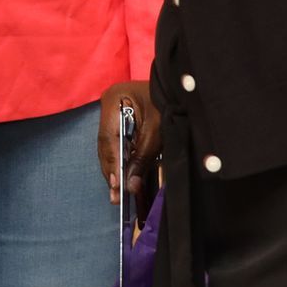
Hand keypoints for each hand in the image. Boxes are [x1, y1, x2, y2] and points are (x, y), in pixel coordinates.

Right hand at [97, 79, 160, 206]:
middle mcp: (108, 106)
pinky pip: (117, 145)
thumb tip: (130, 186)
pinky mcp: (121, 121)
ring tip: (118, 194)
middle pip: (106, 144)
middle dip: (112, 171)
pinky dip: (121, 162)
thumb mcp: (158, 131)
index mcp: (114, 100)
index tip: (117, 185)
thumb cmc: (169, 104)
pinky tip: (123, 179)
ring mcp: (113, 113)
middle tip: (115, 197)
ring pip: (110, 147)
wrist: (180, 89)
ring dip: (115, 170)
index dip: (113, 163)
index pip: (109, 137)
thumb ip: (142, 157)